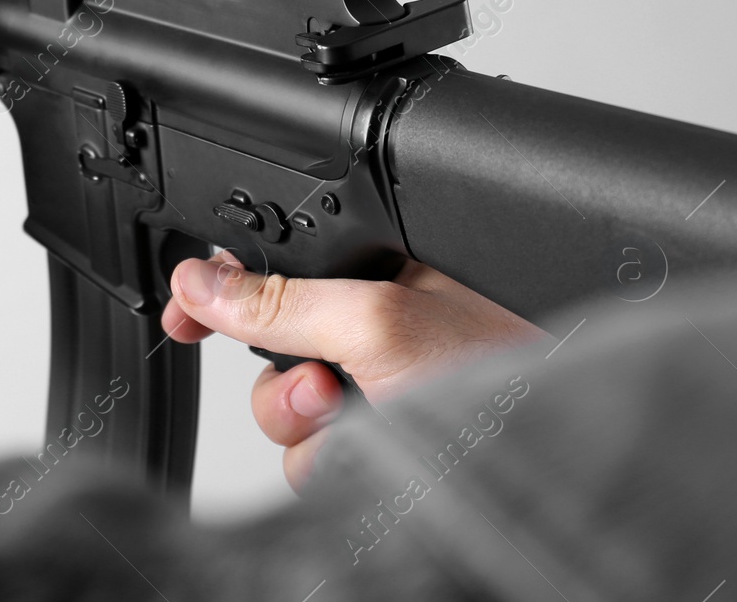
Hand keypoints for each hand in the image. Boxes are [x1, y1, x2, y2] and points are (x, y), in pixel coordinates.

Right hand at [161, 252, 544, 491]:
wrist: (554, 464)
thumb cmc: (505, 375)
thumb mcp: (378, 324)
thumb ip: (283, 301)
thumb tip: (203, 281)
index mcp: (377, 273)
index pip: (274, 271)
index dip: (222, 291)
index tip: (182, 314)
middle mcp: (371, 332)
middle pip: (266, 350)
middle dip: (282, 378)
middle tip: (324, 387)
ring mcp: (372, 396)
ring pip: (282, 415)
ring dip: (310, 430)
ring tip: (367, 426)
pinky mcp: (375, 452)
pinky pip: (307, 464)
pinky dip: (332, 467)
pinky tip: (379, 461)